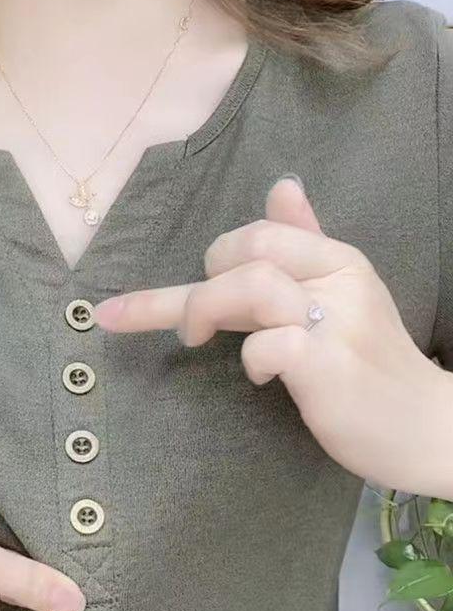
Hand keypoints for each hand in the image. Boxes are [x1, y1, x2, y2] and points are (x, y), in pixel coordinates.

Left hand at [92, 176, 452, 494]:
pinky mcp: (330, 365)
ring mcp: (336, 321)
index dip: (212, 257)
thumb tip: (281, 185)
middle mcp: (338, 280)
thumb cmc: (368, 362)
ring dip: (206, 311)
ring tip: (198, 341)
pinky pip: (270, 345)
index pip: (261, 231)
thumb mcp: (339, 292)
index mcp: (336, 259)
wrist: (423, 425)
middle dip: (203, 283)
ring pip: (253, 284)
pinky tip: (263, 377)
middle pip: (250, 247)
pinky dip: (251, 359)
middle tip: (193, 328)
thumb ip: (305, 241)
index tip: (187, 297)